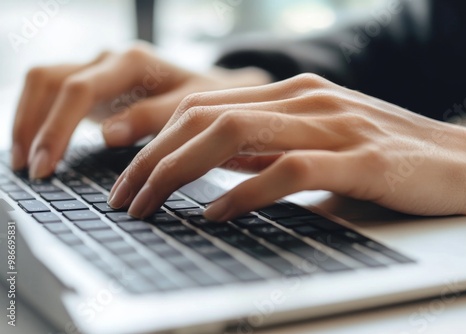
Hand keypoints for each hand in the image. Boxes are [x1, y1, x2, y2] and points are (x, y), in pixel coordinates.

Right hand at [11, 44, 270, 178]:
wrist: (217, 89)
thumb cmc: (209, 101)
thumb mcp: (191, 109)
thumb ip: (152, 118)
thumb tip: (107, 135)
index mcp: (132, 62)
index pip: (79, 89)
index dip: (57, 128)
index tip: (47, 167)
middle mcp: (109, 60)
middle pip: (49, 80)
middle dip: (32, 125)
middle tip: (30, 171)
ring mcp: (99, 69)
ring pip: (44, 83)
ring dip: (27, 119)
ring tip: (22, 162)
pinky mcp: (97, 85)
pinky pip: (54, 94)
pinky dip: (39, 118)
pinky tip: (37, 147)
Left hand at [108, 73, 465, 222]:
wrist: (463, 162)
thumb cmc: (388, 158)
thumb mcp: (317, 145)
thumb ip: (269, 150)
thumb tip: (217, 166)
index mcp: (293, 94)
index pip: (204, 105)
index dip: (157, 138)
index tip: (131, 174)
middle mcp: (305, 99)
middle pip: (204, 116)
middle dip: (152, 157)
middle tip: (124, 196)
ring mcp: (331, 124)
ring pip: (233, 134)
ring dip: (179, 172)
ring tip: (150, 204)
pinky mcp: (357, 158)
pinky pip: (285, 169)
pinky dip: (242, 192)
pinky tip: (214, 213)